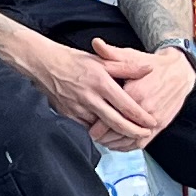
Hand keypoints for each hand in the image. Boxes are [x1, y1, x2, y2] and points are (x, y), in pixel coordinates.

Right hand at [18, 33, 159, 147]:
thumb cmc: (73, 61)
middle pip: (117, 123)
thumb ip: (127, 66)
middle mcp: (90, 98)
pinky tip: (107, 131)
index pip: (127, 105)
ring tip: (130, 136)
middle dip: (134, 132)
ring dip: (116, 134)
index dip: (142, 117)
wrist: (43, 64)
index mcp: (101, 82)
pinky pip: (86, 128)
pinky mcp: (67, 115)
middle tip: (145, 135)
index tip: (152, 123)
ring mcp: (77, 108)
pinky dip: (98, 132)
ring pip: (101, 129)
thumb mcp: (101, 60)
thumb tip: (148, 68)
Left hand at [94, 39, 195, 138]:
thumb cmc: (152, 64)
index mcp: (135, 92)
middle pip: (117, 130)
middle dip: (102, 134)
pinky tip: (118, 144)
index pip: (110, 114)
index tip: (86, 122)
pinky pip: (142, 143)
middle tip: (91, 133)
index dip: (95, 122)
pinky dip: (128, 146)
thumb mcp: (130, 56)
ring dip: (114, 143)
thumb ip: (111, 53)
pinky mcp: (161, 126)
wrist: (179, 72)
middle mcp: (145, 109)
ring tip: (102, 140)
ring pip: (129, 140)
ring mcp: (154, 119)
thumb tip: (96, 43)